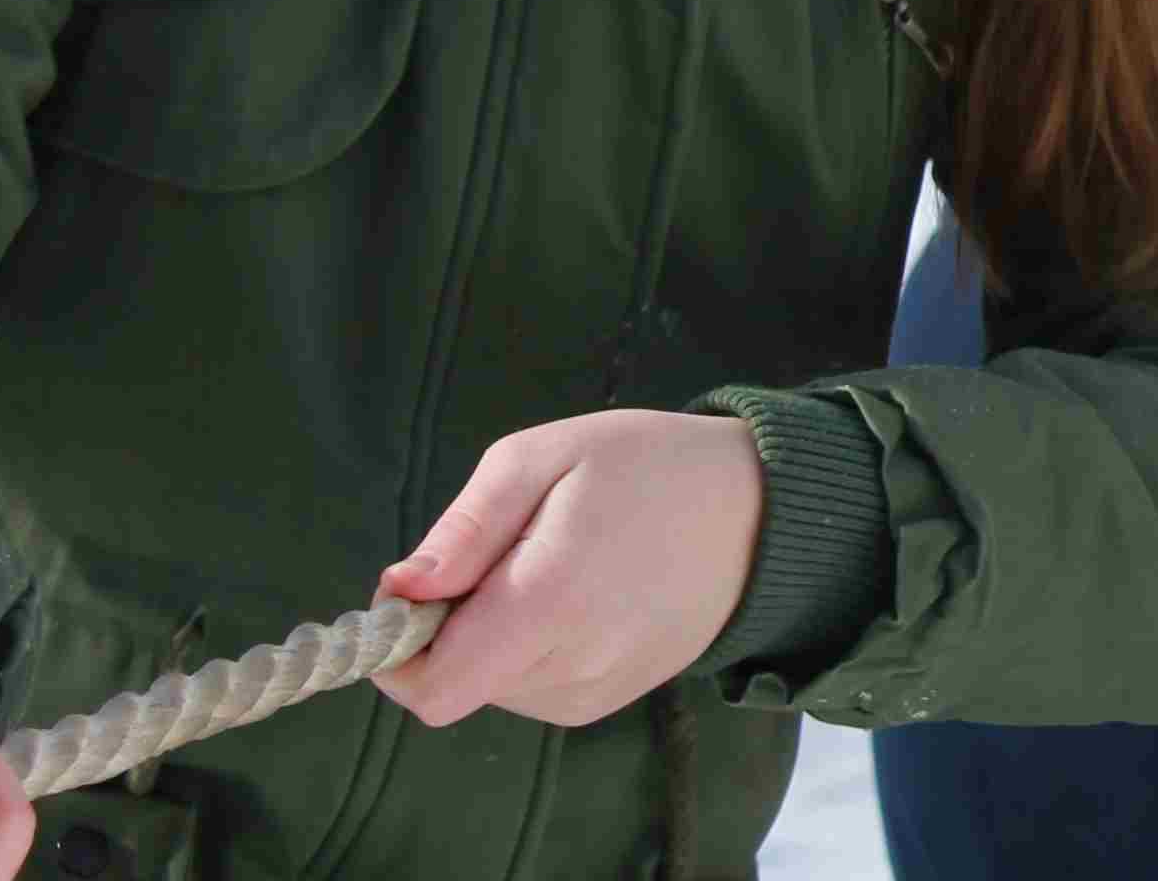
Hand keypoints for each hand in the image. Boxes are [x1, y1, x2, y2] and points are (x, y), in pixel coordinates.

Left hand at [373, 411, 767, 727]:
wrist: (758, 511)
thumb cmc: (646, 467)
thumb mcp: (543, 457)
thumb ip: (465, 529)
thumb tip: (399, 592)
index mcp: (548, 604)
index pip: (433, 690)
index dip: (399, 652)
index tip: (418, 594)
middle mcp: (571, 669)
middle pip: (458, 681)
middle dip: (454, 625)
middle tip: (507, 551)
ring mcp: (596, 694)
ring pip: (494, 685)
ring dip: (496, 634)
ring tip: (554, 564)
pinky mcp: (611, 699)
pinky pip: (535, 687)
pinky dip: (532, 646)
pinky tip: (579, 594)